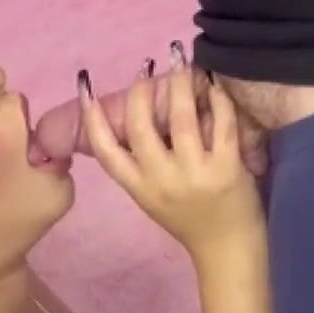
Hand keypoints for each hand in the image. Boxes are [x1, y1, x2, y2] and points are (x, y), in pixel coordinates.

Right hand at [79, 51, 260, 261]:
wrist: (226, 250)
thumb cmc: (188, 220)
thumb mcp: (152, 197)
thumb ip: (140, 165)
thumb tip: (132, 116)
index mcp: (139, 188)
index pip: (106, 151)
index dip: (92, 118)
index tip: (86, 87)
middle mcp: (162, 180)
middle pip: (140, 126)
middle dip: (141, 91)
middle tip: (147, 68)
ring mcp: (195, 174)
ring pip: (182, 118)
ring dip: (180, 84)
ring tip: (182, 62)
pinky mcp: (227, 169)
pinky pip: (221, 124)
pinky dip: (218, 100)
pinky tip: (215, 86)